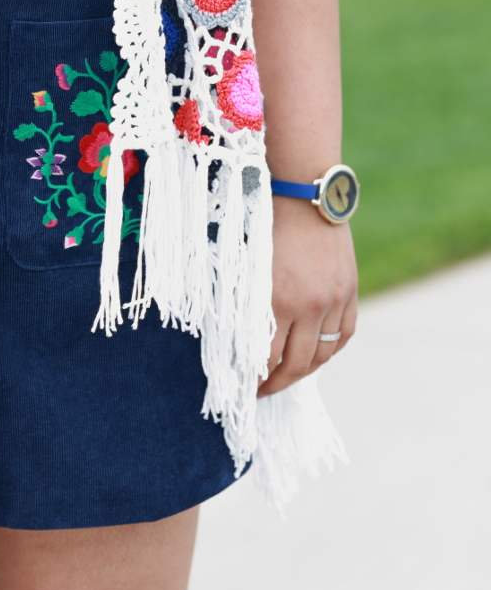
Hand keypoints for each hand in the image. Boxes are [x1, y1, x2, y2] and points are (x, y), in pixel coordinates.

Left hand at [261, 195, 357, 396]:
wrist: (304, 197)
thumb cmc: (264, 228)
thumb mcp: (247, 269)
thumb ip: (247, 306)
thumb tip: (240, 342)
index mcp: (275, 301)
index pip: (266, 357)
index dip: (255, 377)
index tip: (245, 385)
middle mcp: (308, 306)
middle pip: (296, 364)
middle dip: (276, 383)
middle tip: (262, 392)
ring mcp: (334, 301)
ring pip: (322, 354)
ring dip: (304, 372)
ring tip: (287, 377)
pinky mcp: (349, 292)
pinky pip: (344, 335)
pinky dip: (330, 350)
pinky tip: (316, 356)